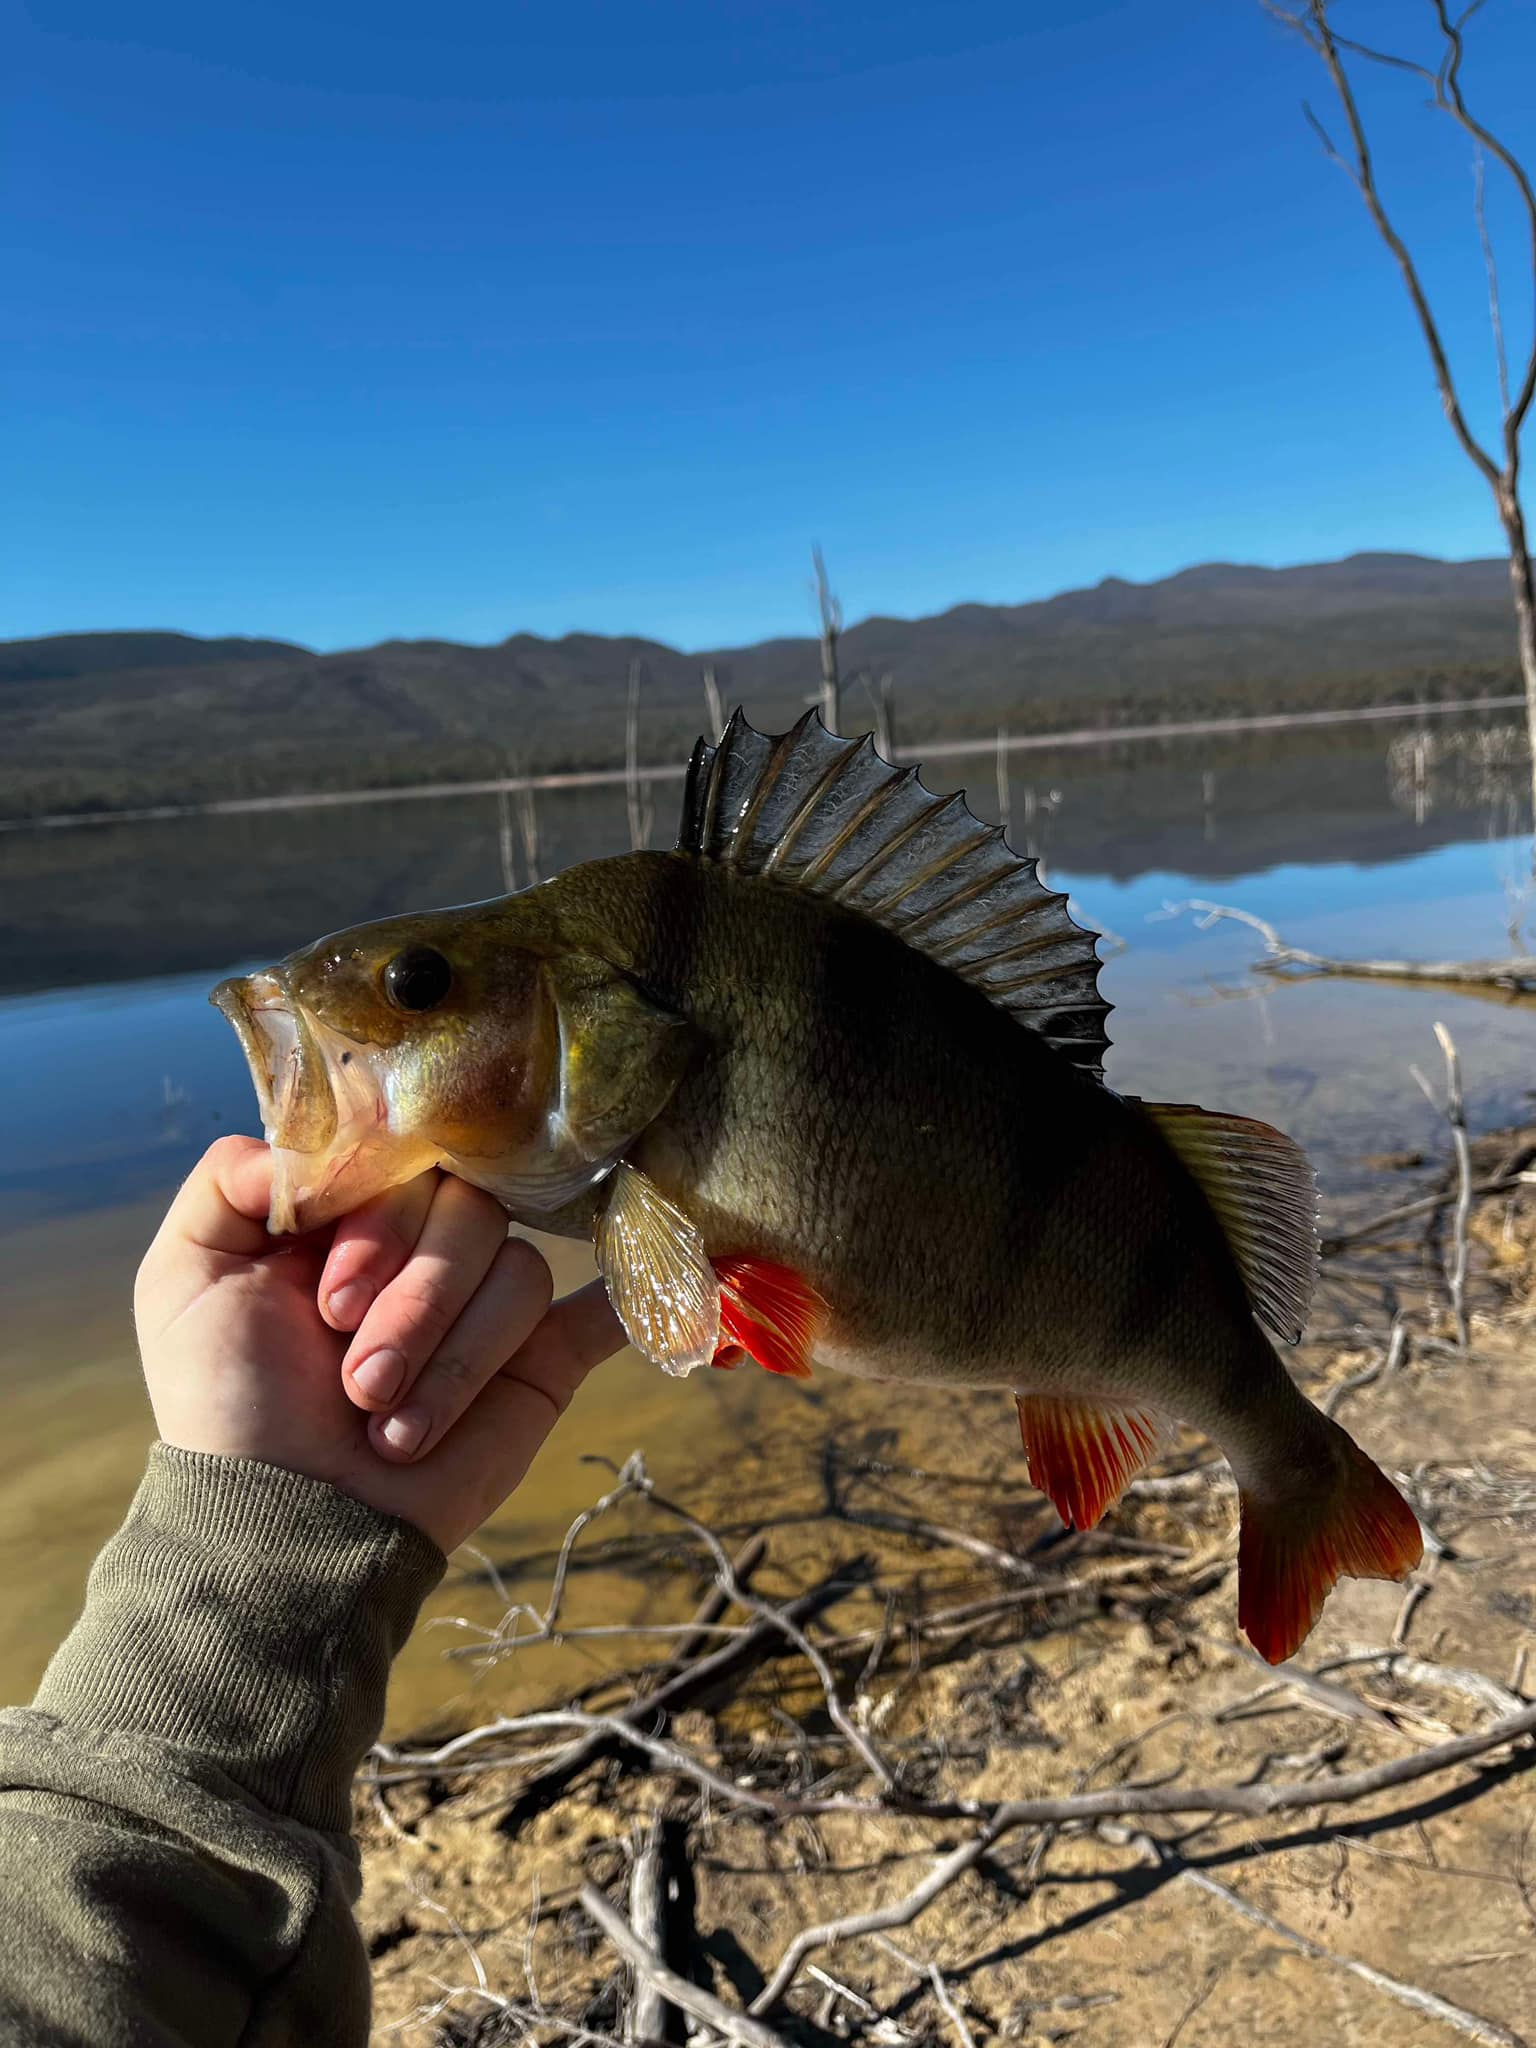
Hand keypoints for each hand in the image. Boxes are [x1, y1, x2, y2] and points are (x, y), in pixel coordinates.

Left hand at [134, 1136, 623, 1551]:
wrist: (289, 1527)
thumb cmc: (232, 1405)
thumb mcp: (185, 1278)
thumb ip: (229, 1179)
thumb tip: (319, 1142)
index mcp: (350, 1216)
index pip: (404, 1161)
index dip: (377, 1226)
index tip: (327, 1305)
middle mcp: (423, 1249)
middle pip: (468, 1211)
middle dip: (412, 1302)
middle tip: (357, 1379)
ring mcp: (486, 1307)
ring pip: (517, 1271)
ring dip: (451, 1357)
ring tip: (392, 1423)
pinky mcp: (542, 1364)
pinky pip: (601, 1312)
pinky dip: (627, 1299)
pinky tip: (648, 1289)